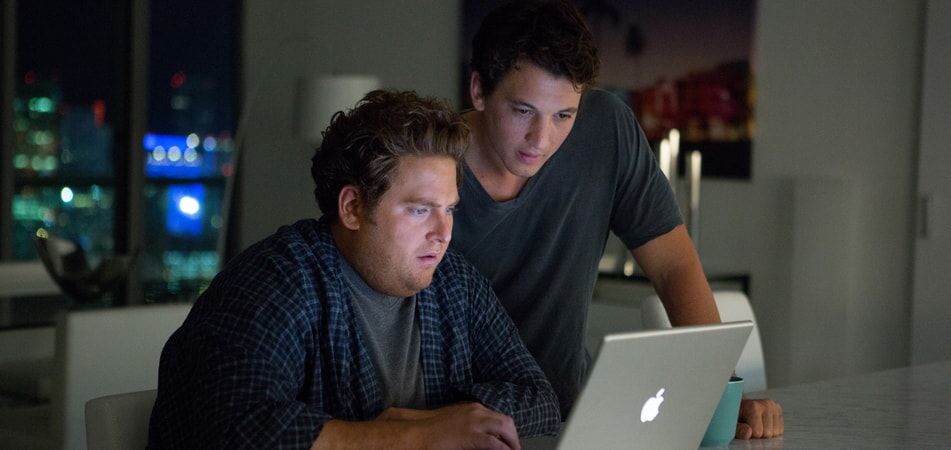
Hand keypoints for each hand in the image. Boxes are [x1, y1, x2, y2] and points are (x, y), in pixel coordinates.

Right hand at [404, 402, 519, 449]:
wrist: (417, 431)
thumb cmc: (432, 429)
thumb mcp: (454, 422)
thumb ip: (469, 426)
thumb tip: (479, 437)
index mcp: (473, 408)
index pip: (497, 417)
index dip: (506, 431)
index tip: (509, 442)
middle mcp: (477, 411)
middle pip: (506, 422)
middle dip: (513, 437)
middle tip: (515, 449)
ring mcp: (475, 422)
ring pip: (505, 428)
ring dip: (512, 442)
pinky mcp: (471, 435)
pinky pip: (495, 443)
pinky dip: (504, 449)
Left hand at [735, 397, 782, 438]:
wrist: (739, 405)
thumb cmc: (735, 415)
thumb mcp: (732, 424)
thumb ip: (739, 430)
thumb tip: (748, 433)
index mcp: (754, 406)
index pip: (757, 433)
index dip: (750, 434)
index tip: (744, 427)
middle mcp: (766, 404)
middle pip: (768, 434)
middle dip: (758, 433)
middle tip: (750, 425)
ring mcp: (774, 406)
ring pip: (776, 433)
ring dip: (765, 432)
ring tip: (755, 424)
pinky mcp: (778, 410)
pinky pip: (780, 430)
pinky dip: (772, 430)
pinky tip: (763, 424)